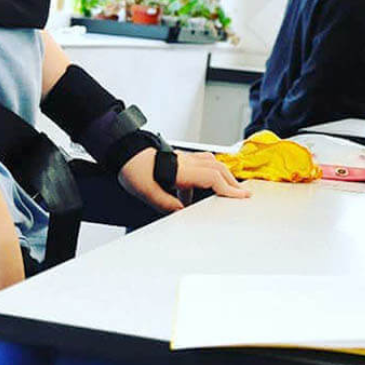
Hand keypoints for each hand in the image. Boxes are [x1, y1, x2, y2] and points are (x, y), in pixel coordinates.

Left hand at [118, 147, 249, 211]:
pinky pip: (200, 163)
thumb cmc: (132, 169)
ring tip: (227, 190)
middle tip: (242, 194)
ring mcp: (182, 158)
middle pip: (217, 168)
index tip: (241, 197)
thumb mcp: (147, 192)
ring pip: (210, 163)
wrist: (122, 151)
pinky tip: (198, 189)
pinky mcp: (177, 158)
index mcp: (181, 170)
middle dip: (232, 182)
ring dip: (222, 175)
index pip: (213, 177)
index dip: (229, 188)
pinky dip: (208, 172)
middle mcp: (185, 161)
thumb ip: (167, 204)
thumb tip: (183, 213)